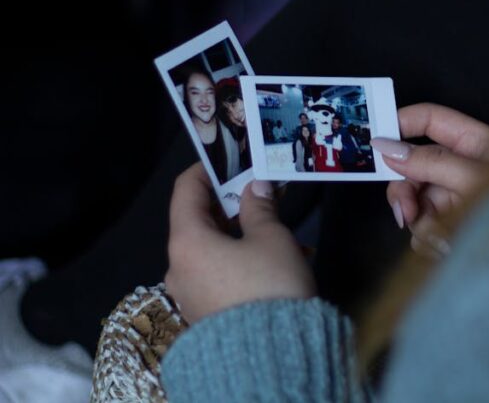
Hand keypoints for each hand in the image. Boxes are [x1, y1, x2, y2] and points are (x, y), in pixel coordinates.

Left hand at [164, 163, 315, 323]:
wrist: (271, 356)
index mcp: (187, 241)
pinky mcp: (205, 314)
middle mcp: (179, 266)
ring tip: (282, 234)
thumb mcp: (272, 239)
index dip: (207, 169)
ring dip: (243, 235)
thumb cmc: (268, 285)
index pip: (185, 191)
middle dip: (232, 205)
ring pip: (213, 250)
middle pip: (198, 222)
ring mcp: (189, 293)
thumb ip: (261, 208)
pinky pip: (220, 274)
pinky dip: (242, 260)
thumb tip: (255, 186)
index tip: (231, 159)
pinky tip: (277, 263)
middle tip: (263, 193)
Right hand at [375, 104, 488, 257]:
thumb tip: (386, 146)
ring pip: (416, 202)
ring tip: (442, 238)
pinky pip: (425, 229)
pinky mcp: (456, 226)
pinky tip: (447, 250)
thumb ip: (430, 162)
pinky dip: (429, 241)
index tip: (374, 142)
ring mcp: (458, 197)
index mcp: (474, 142)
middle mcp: (462, 167)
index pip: (430, 119)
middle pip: (413, 165)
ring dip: (420, 222)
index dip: (400, 123)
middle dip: (405, 190)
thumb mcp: (474, 178)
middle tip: (406, 213)